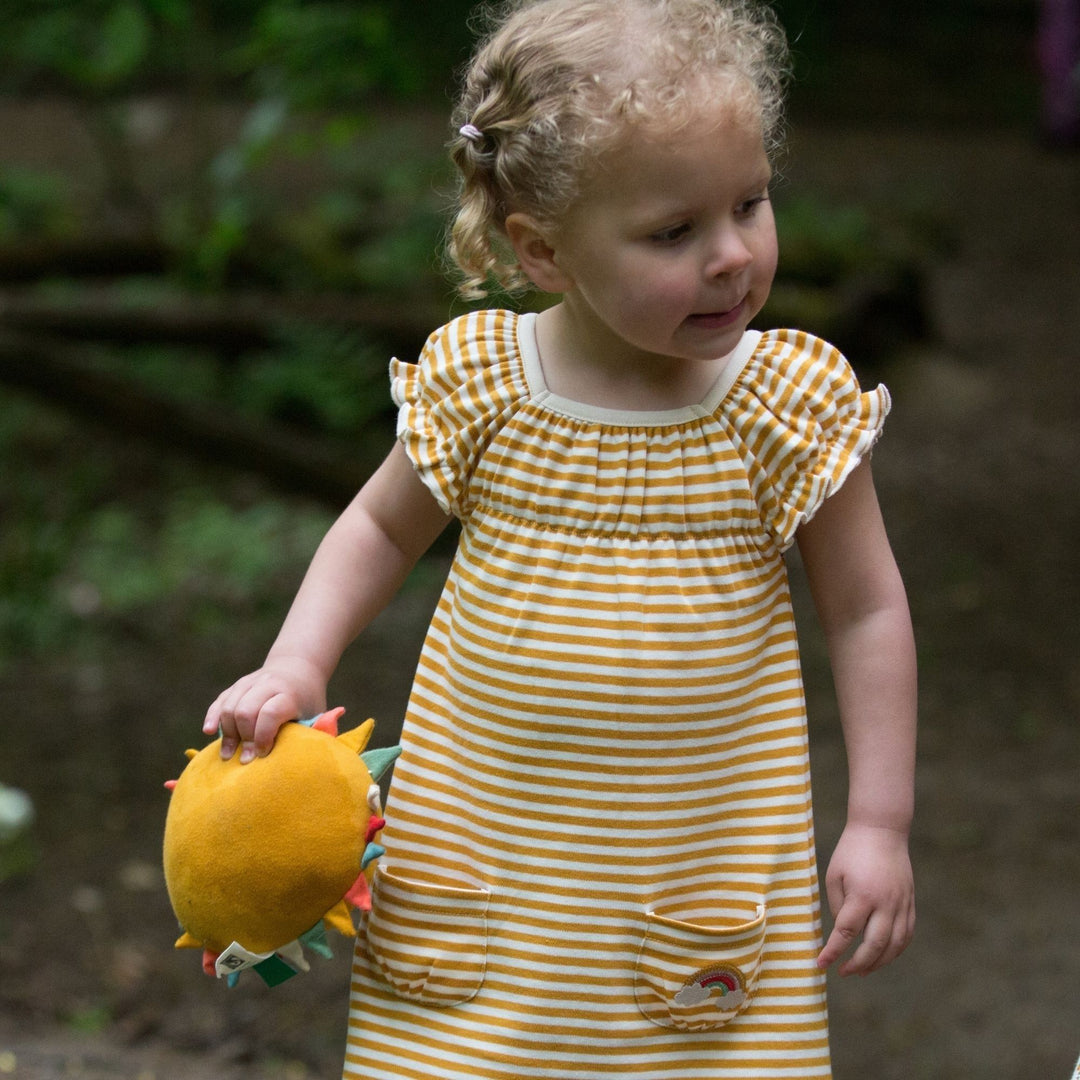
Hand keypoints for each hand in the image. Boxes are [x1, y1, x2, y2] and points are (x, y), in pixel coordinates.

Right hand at [203, 655, 326, 762]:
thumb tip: (306, 757)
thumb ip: (311, 732)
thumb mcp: (315, 713)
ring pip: (229, 706)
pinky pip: (220, 701)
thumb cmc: (307, 700)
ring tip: (228, 755)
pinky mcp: (236, 685)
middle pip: (245, 711)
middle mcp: (267, 684)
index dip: (263, 736)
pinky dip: (213, 717)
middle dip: (244, 738)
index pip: (270, 713)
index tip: (264, 754)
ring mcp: (249, 682)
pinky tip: (209, 732)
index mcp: (288, 693)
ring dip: (227, 733)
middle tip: (245, 759)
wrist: (297, 668)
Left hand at [817, 822, 914, 975]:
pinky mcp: (910, 903)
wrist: (882, 831)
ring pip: (895, 945)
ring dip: (879, 962)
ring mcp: (902, 904)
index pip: (846, 932)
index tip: (822, 963)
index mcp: (862, 895)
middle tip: (844, 973)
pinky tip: (883, 956)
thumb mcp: (834, 875)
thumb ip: (837, 906)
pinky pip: (906, 934)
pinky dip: (896, 950)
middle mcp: (886, 904)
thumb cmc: (852, 851)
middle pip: (875, 945)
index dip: (834, 951)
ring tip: (862, 970)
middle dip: (858, 963)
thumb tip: (843, 931)